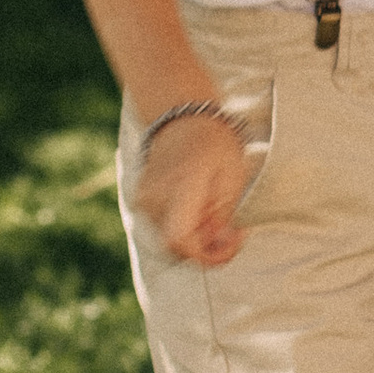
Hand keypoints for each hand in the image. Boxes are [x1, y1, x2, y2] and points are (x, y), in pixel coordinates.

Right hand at [135, 111, 252, 267]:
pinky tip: (198, 206)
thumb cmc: (214, 145)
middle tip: (229, 227)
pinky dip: (183, 225)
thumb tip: (218, 246)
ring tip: (214, 209)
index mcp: (180, 187)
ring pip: (169, 239)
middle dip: (206, 245)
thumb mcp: (233, 178)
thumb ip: (222, 217)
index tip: (232, 241)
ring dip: (195, 235)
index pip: (181, 241)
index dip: (207, 254)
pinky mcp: (140, 201)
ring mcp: (143, 199)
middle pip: (176, 246)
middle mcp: (154, 196)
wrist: (183, 119)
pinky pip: (162, 227)